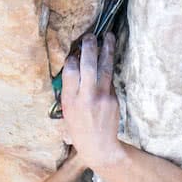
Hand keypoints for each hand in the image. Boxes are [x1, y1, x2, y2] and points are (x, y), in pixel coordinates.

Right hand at [61, 34, 120, 168]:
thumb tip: (74, 64)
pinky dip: (109, 66)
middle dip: (89, 47)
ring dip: (107, 49)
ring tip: (108, 36)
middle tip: (90, 36)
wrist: (99, 146)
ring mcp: (102, 97)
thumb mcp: (67, 110)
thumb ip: (69, 89)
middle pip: (88, 65)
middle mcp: (86, 97)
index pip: (71, 71)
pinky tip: (109, 56)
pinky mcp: (113, 98)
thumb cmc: (79, 128)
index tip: (73, 55)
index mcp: (70, 100)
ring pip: (104, 67)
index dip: (72, 59)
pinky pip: (110, 78)